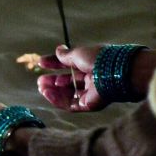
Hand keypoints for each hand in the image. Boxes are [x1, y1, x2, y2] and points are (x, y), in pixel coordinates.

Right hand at [37, 45, 155, 111]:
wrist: (115, 73)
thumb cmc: (99, 58)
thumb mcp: (79, 53)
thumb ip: (66, 55)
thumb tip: (58, 50)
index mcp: (90, 63)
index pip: (69, 65)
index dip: (55, 63)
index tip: (41, 62)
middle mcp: (91, 78)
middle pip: (68, 82)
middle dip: (53, 81)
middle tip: (40, 80)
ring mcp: (91, 92)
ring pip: (68, 94)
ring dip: (54, 92)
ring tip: (41, 88)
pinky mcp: (90, 104)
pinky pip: (71, 104)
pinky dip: (58, 100)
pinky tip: (48, 94)